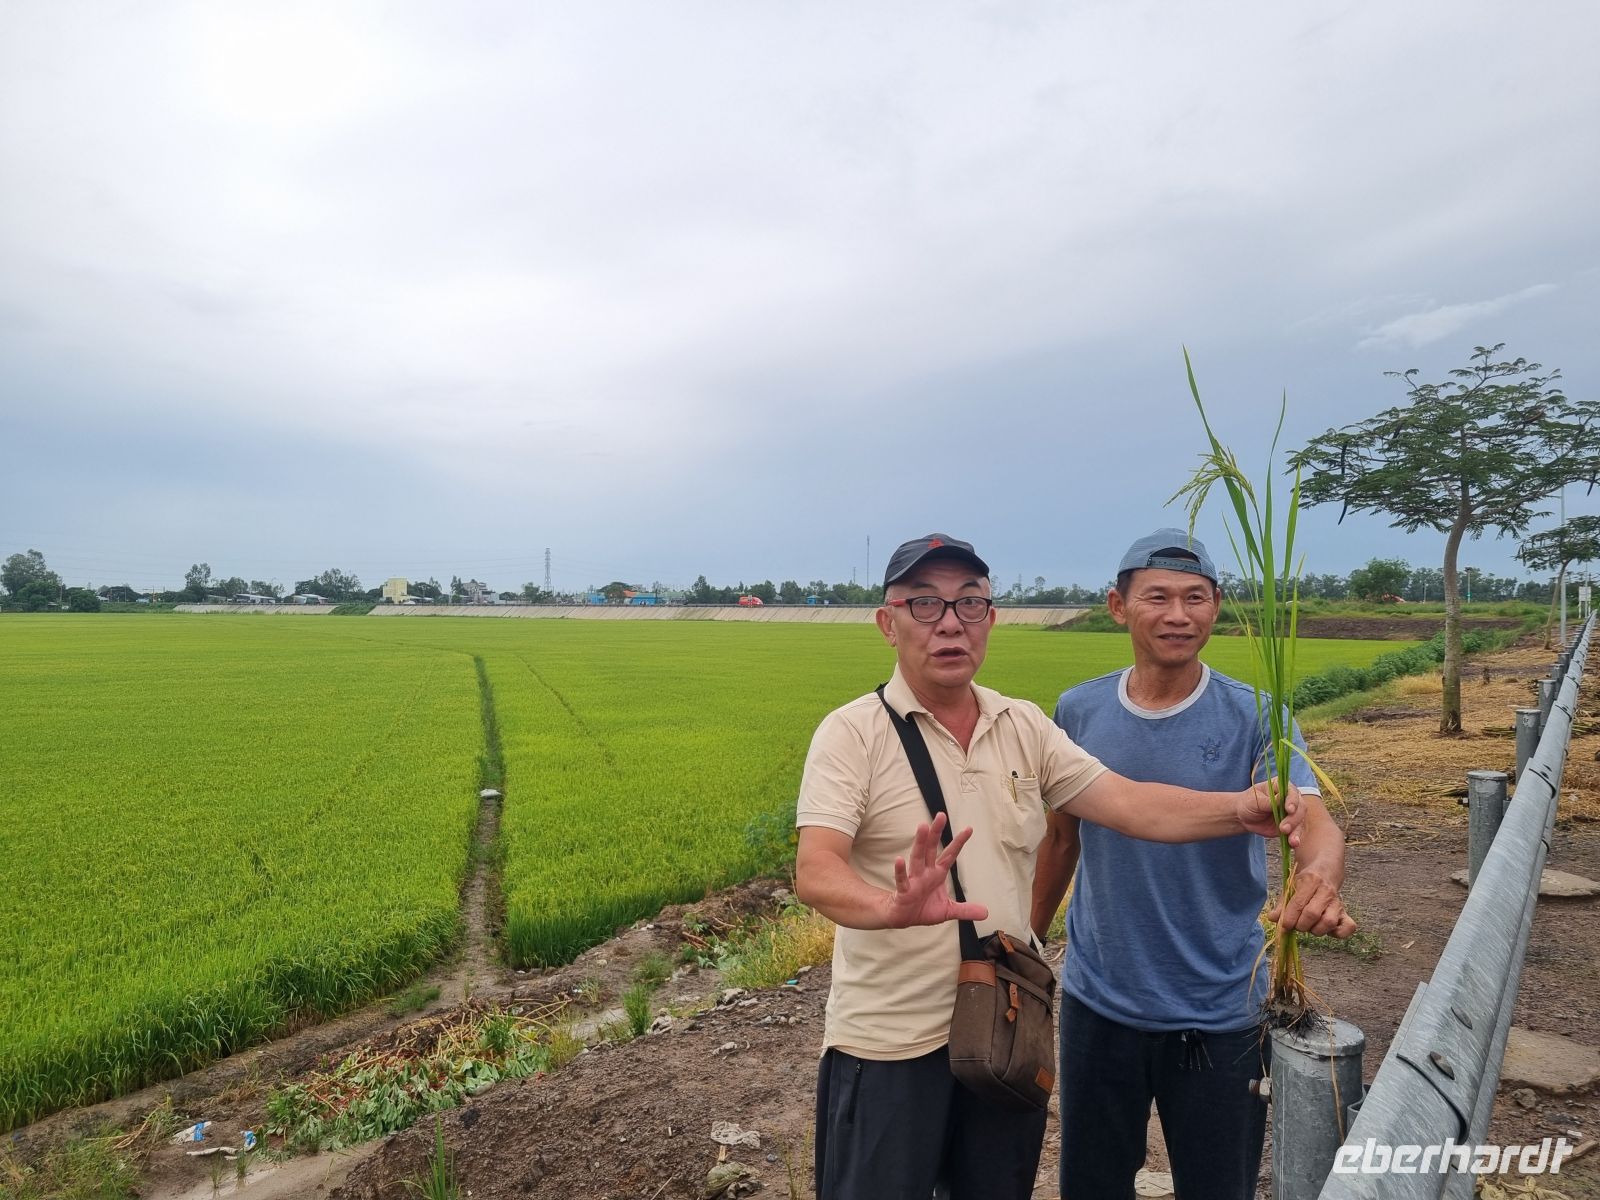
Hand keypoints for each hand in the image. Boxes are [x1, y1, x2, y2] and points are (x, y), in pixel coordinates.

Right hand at [885, 812, 988, 927]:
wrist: (903, 918)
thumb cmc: (924, 909)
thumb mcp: (948, 911)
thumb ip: (966, 910)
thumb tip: (986, 913)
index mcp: (937, 874)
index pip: (950, 854)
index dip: (959, 842)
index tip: (969, 829)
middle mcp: (926, 872)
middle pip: (931, 848)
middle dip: (936, 832)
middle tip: (941, 815)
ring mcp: (914, 879)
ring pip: (917, 858)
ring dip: (920, 842)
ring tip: (923, 827)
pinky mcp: (904, 890)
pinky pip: (902, 879)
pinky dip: (900, 870)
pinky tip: (900, 859)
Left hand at [1237, 779, 1306, 843]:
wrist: (1243, 816)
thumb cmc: (1248, 802)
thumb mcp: (1255, 800)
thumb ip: (1269, 801)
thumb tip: (1281, 799)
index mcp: (1282, 787)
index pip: (1292, 792)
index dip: (1293, 801)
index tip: (1289, 809)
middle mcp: (1290, 799)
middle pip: (1300, 807)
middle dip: (1294, 819)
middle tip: (1284, 828)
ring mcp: (1291, 813)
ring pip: (1300, 821)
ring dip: (1296, 831)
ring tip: (1291, 841)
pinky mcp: (1290, 826)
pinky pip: (1295, 832)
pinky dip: (1295, 838)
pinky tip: (1293, 844)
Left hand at [1270, 866, 1358, 936]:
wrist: (1325, 872)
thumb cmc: (1304, 882)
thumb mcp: (1290, 887)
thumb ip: (1282, 904)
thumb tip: (1273, 918)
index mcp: (1311, 881)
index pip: (1299, 904)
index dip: (1290, 918)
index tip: (1284, 926)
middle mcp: (1326, 892)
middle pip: (1313, 914)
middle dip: (1301, 925)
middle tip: (1297, 925)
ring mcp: (1338, 903)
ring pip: (1329, 922)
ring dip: (1316, 930)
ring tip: (1310, 926)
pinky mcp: (1346, 912)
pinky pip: (1349, 927)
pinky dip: (1339, 934)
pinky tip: (1327, 931)